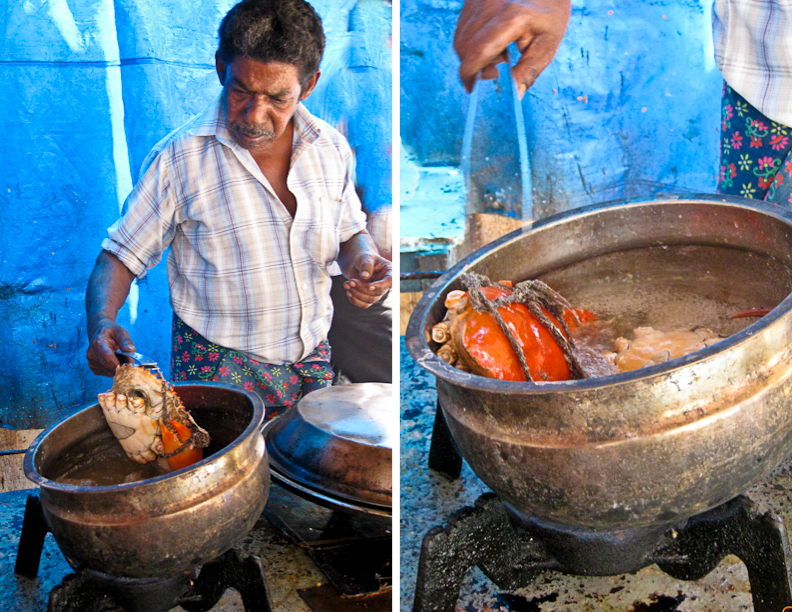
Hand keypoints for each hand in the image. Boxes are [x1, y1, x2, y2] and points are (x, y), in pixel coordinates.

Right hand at [86, 318, 135, 376]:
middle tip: (129, 360)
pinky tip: (114, 361)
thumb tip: (131, 350)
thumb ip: (126, 340)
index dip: (120, 363)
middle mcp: (92, 354)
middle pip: (109, 367)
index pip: (108, 358)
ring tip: (121, 357)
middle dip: (122, 366)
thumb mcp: (120, 331)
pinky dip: (113, 369)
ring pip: (109, 372)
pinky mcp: (93, 367)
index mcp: (99, 343)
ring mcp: (91, 362)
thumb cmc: (111, 332)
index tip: (131, 363)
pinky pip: (107, 373)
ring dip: (118, 368)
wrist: (99, 332)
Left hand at [344, 252, 392, 307]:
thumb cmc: (365, 258)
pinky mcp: (369, 297)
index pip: (389, 282)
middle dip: (362, 288)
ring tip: (347, 284)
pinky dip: (355, 300)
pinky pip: (364, 304)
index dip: (380, 286)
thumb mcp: (366, 257)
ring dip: (357, 294)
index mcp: (389, 272)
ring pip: (370, 300)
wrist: (359, 264)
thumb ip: (366, 265)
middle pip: (377, 293)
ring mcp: (377, 292)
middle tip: (351, 281)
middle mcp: (385, 284)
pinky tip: (348, 291)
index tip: (369, 286)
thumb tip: (365, 277)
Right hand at [454, 0, 570, 95]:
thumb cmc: (549, 15)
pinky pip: (463, 27)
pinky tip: (492, 39)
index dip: (469, 75)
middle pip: (464, 48)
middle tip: (497, 68)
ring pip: (461, 38)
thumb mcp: (547, 44)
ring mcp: (478, 1)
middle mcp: (489, 7)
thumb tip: (514, 95)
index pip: (476, 53)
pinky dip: (472, 40)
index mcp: (510, 19)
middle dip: (474, 65)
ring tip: (499, 51)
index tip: (471, 88)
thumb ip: (529, 70)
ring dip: (473, 53)